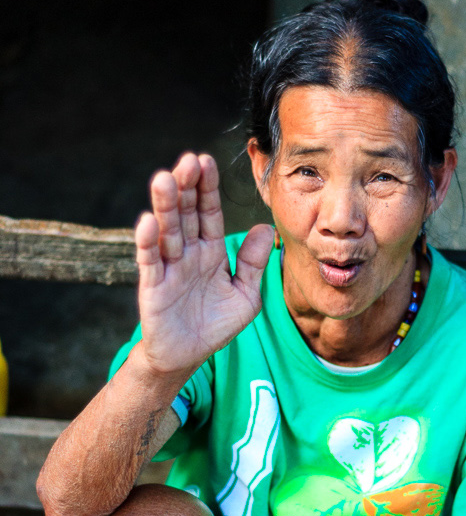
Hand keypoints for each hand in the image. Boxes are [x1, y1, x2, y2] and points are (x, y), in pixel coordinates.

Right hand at [135, 153, 274, 374]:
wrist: (188, 355)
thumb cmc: (216, 323)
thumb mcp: (246, 294)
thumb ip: (254, 263)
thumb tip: (266, 229)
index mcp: (211, 251)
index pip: (209, 213)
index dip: (207, 189)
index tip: (206, 161)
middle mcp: (188, 253)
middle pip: (187, 214)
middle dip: (187, 187)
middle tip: (189, 160)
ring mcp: (169, 267)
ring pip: (167, 231)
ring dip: (165, 206)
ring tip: (165, 179)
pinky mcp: (153, 286)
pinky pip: (150, 261)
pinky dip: (148, 241)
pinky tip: (149, 221)